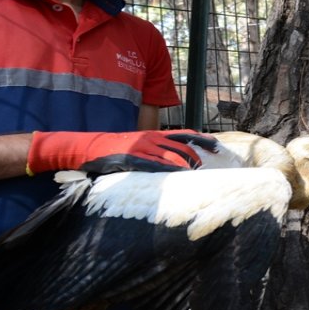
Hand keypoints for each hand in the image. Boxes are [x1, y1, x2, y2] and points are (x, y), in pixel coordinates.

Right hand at [26, 130, 210, 174]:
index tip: (218, 147)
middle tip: (203, 170)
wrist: (90, 147)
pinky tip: (176, 176)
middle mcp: (152, 138)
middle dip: (196, 158)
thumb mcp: (140, 144)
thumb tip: (177, 159)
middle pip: (183, 146)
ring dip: (185, 166)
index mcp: (155, 133)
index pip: (186, 134)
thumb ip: (158, 149)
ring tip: (193, 176)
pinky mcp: (132, 159)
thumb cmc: (117, 147)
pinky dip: (167, 170)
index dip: (203, 140)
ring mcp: (142, 148)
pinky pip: (153, 165)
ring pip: (171, 156)